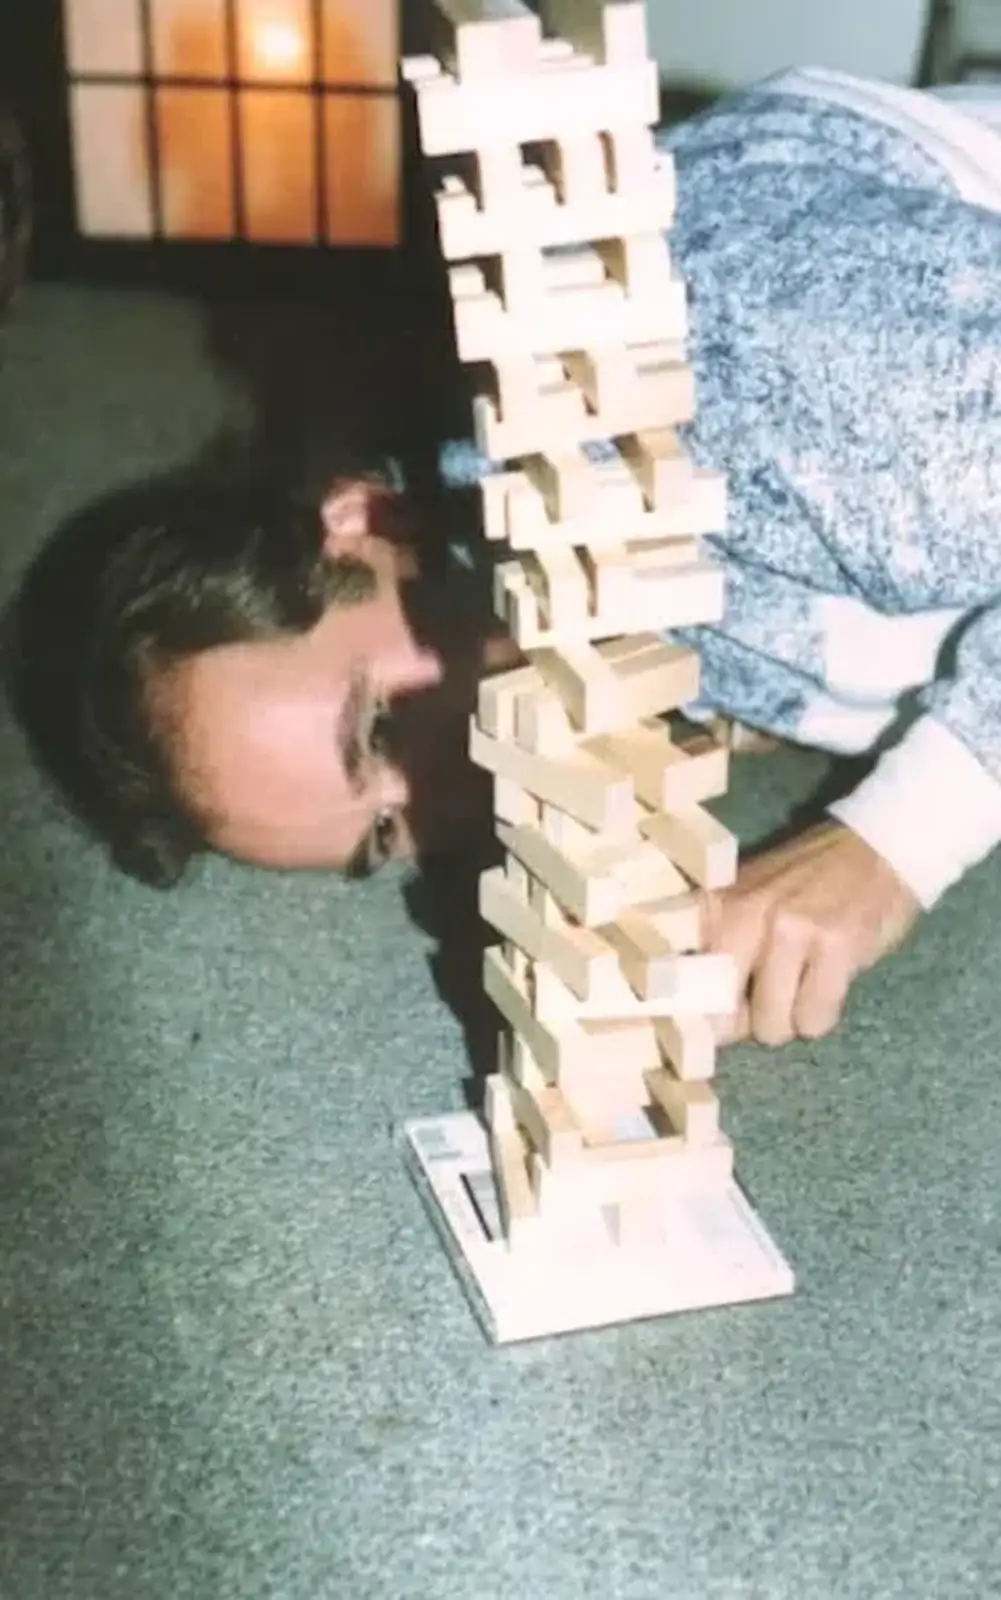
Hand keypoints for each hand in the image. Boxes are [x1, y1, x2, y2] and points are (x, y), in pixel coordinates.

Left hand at [705, 820, 920, 1045]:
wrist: (873, 847)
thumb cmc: (803, 884)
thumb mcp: (748, 900)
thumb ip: (720, 949)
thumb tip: (703, 1023)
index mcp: (715, 905)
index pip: (684, 980)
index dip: (698, 1015)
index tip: (712, 1024)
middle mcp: (744, 913)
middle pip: (725, 1018)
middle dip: (749, 1024)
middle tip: (771, 999)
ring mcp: (792, 928)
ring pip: (774, 1025)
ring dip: (791, 1020)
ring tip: (805, 985)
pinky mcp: (837, 944)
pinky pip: (816, 1018)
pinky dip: (822, 1015)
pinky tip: (830, 980)